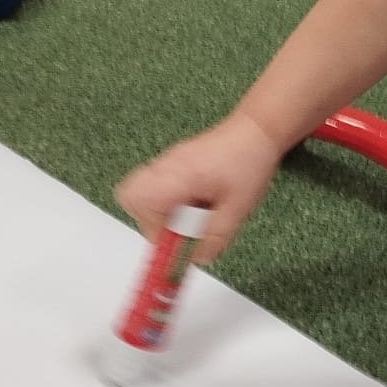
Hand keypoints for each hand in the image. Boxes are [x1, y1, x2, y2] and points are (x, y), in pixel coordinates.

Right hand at [115, 110, 282, 262]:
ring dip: (158, 209)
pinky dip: (167, 197)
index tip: (173, 244)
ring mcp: (168, 160)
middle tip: (175, 228)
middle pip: (130, 195)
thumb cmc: (248, 160)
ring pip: (140, 188)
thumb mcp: (238, 208)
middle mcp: (166, 166)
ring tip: (190, 212)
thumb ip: (216, 237)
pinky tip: (195, 199)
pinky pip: (155, 181)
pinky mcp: (175, 159)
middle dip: (148, 219)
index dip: (155, 231)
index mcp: (177, 177)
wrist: (256, 128)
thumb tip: (199, 258)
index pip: (140, 205)